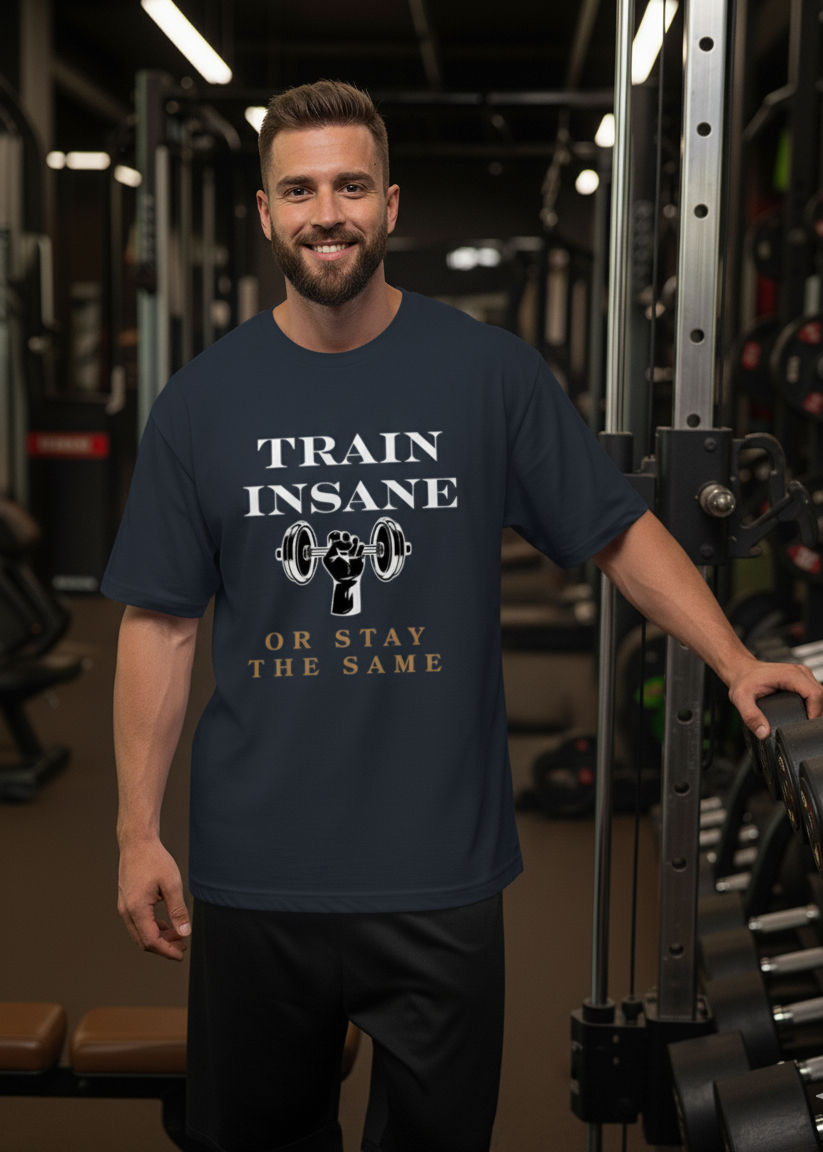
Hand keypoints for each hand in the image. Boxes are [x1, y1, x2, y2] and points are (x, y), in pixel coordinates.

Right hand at [117, 837, 190, 961]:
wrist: (137, 842)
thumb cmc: (154, 860)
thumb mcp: (172, 884)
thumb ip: (178, 911)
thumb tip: (184, 932)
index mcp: (136, 909)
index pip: (151, 941)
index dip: (167, 951)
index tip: (181, 954)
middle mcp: (126, 911)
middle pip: (144, 941)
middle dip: (164, 947)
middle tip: (182, 947)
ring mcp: (124, 907)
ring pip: (140, 933)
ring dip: (158, 938)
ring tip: (178, 936)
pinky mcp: (126, 902)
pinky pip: (138, 923)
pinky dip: (152, 928)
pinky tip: (166, 925)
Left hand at [322, 531, 365, 615]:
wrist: (347, 580)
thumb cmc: (335, 571)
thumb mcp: (328, 560)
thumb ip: (331, 548)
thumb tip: (338, 540)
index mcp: (333, 547)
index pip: (334, 535)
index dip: (335, 535)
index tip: (336, 540)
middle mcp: (343, 547)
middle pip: (345, 534)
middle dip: (345, 536)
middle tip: (345, 542)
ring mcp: (352, 549)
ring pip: (355, 538)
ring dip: (353, 543)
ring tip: (350, 551)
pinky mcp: (360, 553)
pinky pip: (362, 545)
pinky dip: (359, 549)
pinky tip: (355, 556)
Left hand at [728, 659, 822, 738]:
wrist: (741, 671)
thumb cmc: (742, 681)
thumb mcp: (741, 699)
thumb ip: (751, 716)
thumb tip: (764, 733)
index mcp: (790, 675)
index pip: (816, 695)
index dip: (816, 713)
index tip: (807, 727)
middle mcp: (800, 672)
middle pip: (821, 696)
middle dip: (817, 714)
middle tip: (806, 730)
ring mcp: (802, 675)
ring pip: (820, 695)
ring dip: (817, 709)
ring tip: (806, 724)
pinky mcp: (802, 680)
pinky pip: (814, 693)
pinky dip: (814, 705)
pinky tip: (806, 715)